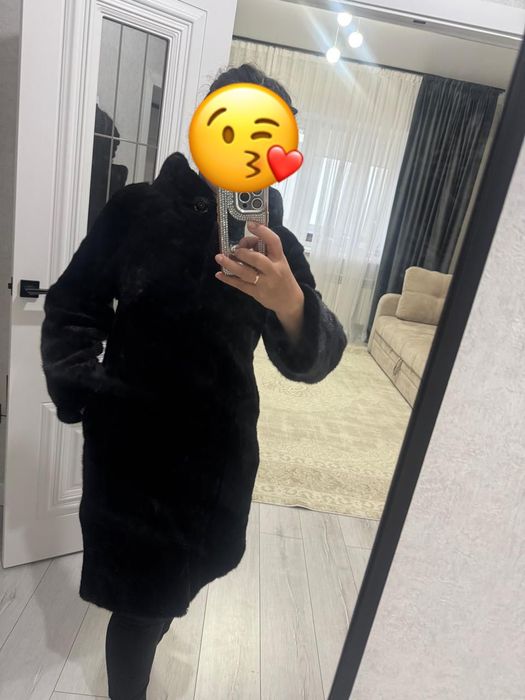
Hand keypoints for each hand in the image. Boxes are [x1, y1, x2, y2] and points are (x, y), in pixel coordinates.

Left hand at [214, 221, 304, 342]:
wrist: (289, 300)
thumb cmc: (282, 277)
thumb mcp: (280, 262)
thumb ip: (265, 252)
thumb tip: (244, 243)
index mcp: (280, 259)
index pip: (274, 242)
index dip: (262, 232)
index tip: (250, 224)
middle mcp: (273, 270)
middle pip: (257, 259)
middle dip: (244, 252)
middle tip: (235, 249)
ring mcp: (265, 283)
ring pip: (245, 273)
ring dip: (231, 264)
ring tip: (219, 257)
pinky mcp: (257, 293)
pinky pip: (240, 285)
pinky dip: (229, 279)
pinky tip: (219, 274)